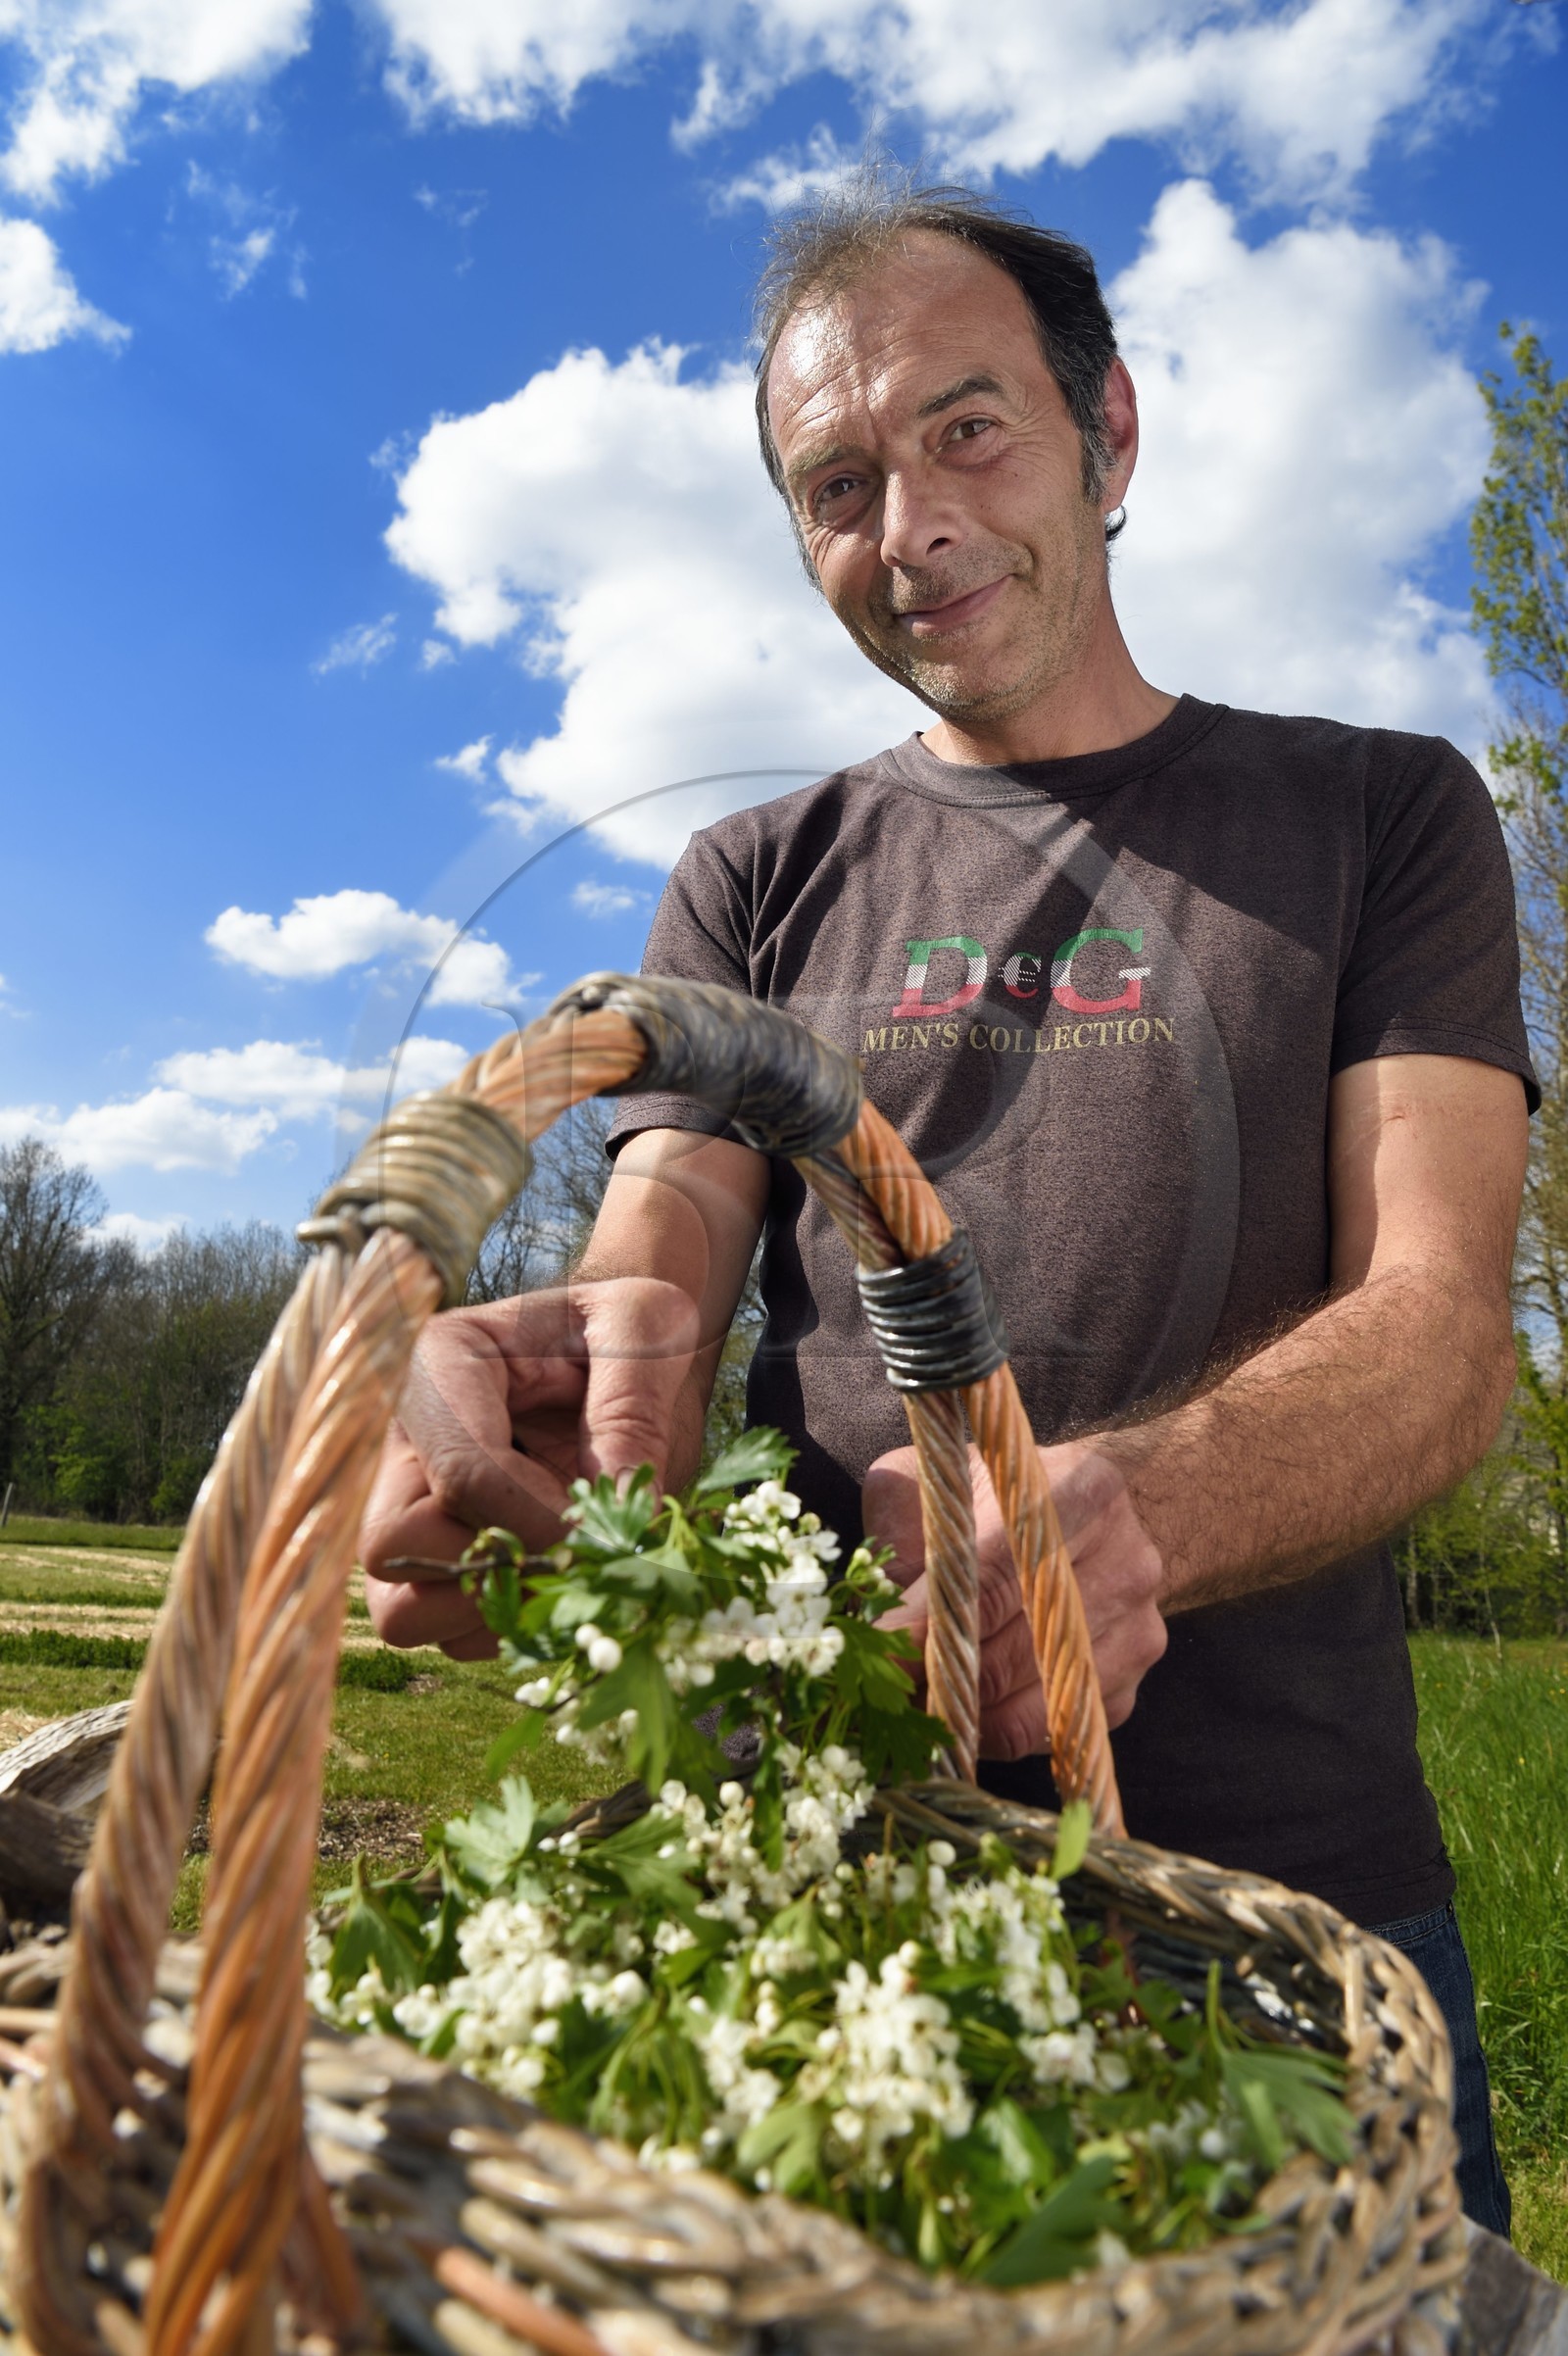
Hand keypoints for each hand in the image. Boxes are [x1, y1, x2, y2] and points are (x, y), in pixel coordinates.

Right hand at [360, 1278, 698, 1657]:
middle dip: (493, 1566)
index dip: (537, 1519)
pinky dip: (511, 1626)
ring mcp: (414, 1506)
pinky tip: (566, 1581)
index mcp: (442, 1364)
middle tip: (576, 1551)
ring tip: (571, 1568)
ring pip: (401, 1608)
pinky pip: (449, 1634)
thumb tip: (621, 1508)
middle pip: (392, 1545)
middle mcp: (406, 1440)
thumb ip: (633, 1405)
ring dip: (495, 1609)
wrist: (628, 1355)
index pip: (461, 1471)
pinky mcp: (443, 1561)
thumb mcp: (647, 1328)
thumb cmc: (628, 1329)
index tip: (606, 1530)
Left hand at [861, 1438, 1166, 1757]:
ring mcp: (1136, 1627)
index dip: (929, 1621)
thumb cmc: (1003, 1494)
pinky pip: (1053, 1728)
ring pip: (1033, 1700)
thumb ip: (905, 1523)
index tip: (878, 1648)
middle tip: (880, 1689)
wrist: (1102, 1515)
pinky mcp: (1133, 1680)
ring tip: (911, 1704)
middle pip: (1012, 1648)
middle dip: (939, 1676)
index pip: (991, 1576)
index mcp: (1074, 1492)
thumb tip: (876, 1611)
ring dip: (966, 1714)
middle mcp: (1123, 1561)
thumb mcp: (946, 1478)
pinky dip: (999, 1731)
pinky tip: (963, 1714)